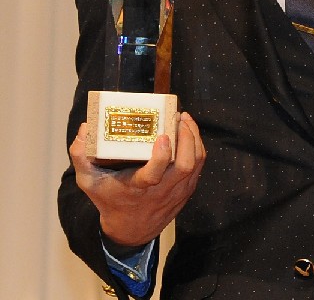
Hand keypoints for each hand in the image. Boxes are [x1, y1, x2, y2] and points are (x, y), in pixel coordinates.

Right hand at [69, 111, 205, 246]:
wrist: (131, 229)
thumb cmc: (109, 199)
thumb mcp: (89, 182)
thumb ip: (81, 156)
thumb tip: (84, 128)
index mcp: (138, 189)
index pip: (154, 175)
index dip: (162, 156)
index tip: (162, 136)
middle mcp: (162, 190)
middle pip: (185, 165)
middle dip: (186, 138)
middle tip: (178, 117)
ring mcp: (178, 190)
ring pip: (196, 162)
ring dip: (194, 138)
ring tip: (184, 118)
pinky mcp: (188, 188)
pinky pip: (199, 165)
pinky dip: (197, 146)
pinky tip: (189, 130)